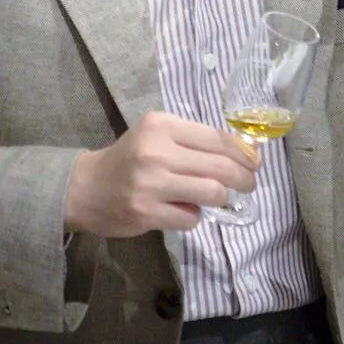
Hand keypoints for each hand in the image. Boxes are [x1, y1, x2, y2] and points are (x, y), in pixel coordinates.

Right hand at [64, 111, 258, 236]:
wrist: (87, 187)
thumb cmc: (130, 157)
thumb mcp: (157, 135)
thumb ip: (193, 141)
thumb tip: (244, 152)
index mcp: (162, 125)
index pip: (217, 138)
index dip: (243, 152)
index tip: (255, 161)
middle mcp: (157, 151)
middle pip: (219, 166)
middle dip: (243, 178)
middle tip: (250, 184)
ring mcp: (152, 184)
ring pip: (211, 192)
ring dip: (222, 197)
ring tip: (220, 197)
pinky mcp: (147, 213)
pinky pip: (191, 217)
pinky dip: (195, 216)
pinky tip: (186, 210)